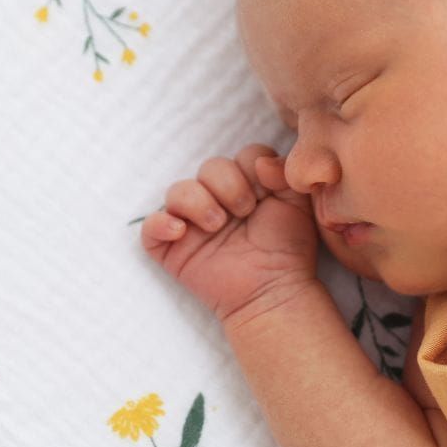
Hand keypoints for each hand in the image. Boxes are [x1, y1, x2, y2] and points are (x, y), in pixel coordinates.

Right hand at [140, 144, 318, 325]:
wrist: (273, 290)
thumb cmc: (287, 249)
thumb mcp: (297, 203)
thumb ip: (284, 173)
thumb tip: (260, 161)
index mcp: (246, 186)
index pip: (239, 157)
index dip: (249, 168)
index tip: (263, 193)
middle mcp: (217, 200)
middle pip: (209, 166)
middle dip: (227, 184)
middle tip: (244, 212)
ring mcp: (192, 223)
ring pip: (176, 190)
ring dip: (197, 202)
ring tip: (217, 226)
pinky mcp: (172, 248)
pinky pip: (149, 227)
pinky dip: (160, 224)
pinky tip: (181, 232)